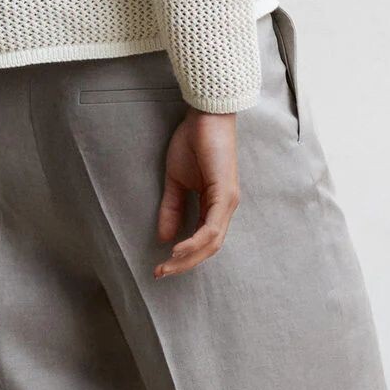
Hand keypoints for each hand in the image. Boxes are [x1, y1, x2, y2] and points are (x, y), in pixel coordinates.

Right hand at [154, 110, 240, 275]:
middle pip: (209, 247)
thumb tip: (164, 237)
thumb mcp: (175, 181)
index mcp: (215, 204)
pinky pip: (212, 227)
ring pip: (212, 242)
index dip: (184, 256)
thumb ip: (171, 208)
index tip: (162, 266)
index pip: (204, 240)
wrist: (205, 115)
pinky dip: (196, 241)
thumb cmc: (193, 142)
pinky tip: (178, 249)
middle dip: (185, 263)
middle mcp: (226, 206)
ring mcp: (228, 201)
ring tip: (167, 266)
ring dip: (188, 257)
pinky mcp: (225, 193)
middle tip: (161, 273)